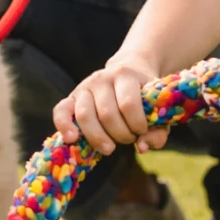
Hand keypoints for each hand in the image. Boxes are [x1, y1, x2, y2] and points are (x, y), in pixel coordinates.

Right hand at [52, 56, 170, 155]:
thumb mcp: (158, 108)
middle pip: (107, 114)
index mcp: (126, 75)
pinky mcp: (71, 97)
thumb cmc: (145, 96)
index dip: (137, 125)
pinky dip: (64, 125)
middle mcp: (102, 78)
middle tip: (129, 138)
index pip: (128, 105)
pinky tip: (72, 139)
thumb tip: (141, 147)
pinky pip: (61, 110)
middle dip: (121, 134)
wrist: (129, 71)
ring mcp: (84, 86)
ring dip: (98, 138)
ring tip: (110, 147)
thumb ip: (157, 131)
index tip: (143, 131)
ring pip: (85, 116)